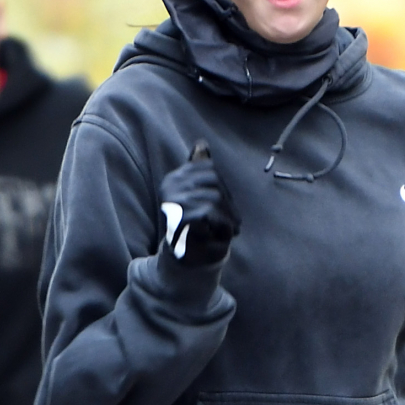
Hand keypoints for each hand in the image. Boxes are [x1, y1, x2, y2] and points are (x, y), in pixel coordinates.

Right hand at [159, 143, 240, 267]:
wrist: (184, 260)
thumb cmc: (194, 227)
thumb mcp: (197, 198)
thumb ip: (199, 171)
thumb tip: (202, 144)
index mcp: (174, 179)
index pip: (209, 169)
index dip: (224, 189)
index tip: (227, 207)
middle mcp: (170, 186)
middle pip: (214, 182)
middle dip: (229, 204)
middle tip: (234, 223)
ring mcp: (172, 201)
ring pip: (215, 197)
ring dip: (229, 217)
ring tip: (230, 230)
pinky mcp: (180, 216)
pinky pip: (211, 212)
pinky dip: (223, 225)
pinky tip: (224, 235)